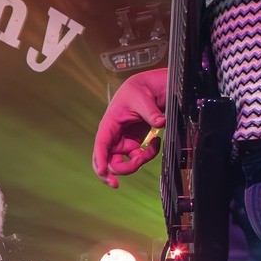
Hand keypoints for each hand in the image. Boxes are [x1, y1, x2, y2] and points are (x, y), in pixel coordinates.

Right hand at [92, 68, 168, 188]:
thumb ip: (150, 112)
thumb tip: (160, 122)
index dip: (100, 159)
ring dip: (136, 164)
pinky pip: (138, 158)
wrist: (146, 89)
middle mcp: (113, 137)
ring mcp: (123, 142)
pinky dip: (149, 155)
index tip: (104, 172)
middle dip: (118, 170)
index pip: (101, 144)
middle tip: (131, 170)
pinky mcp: (134, 144)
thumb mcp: (142, 98)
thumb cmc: (137, 91)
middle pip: (108, 161)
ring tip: (150, 151)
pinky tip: (156, 142)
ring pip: (122, 164)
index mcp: (109, 124)